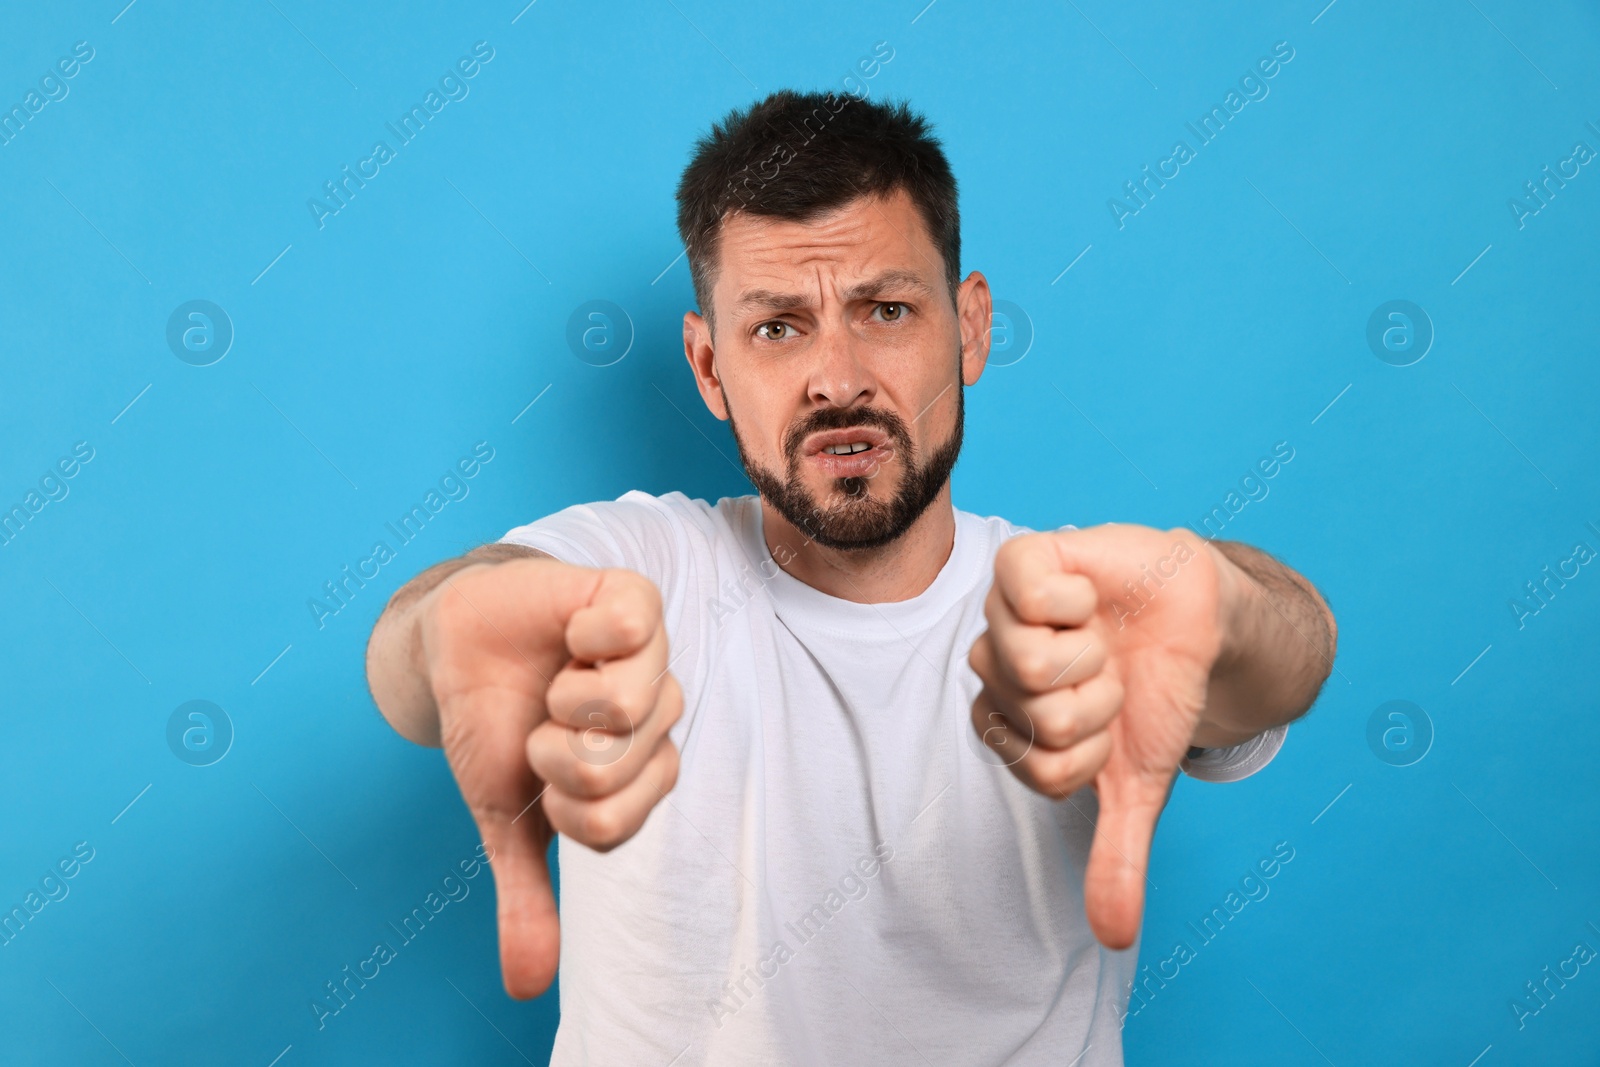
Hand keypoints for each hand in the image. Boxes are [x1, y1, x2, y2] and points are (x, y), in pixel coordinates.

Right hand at [418, 558, 682, 997]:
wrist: (456, 643)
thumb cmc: (493, 726)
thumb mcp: (506, 818)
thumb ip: (528, 894)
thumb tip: (526, 988)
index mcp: (640, 770)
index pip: (617, 822)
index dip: (562, 806)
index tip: (541, 778)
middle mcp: (657, 715)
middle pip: (623, 767)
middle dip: (558, 754)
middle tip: (544, 723)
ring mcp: (652, 657)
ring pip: (632, 706)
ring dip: (567, 700)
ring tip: (557, 677)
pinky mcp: (634, 602)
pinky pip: (633, 630)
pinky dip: (584, 638)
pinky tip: (569, 634)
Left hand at [967, 524, 1231, 948]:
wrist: (1200, 621)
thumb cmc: (1155, 695)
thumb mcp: (1138, 783)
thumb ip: (1116, 856)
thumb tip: (1116, 939)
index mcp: (1009, 719)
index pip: (1036, 766)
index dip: (1090, 753)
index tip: (1110, 729)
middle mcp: (996, 666)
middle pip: (1034, 716)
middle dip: (1097, 705)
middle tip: (1112, 678)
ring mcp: (1005, 613)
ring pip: (1028, 663)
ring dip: (1091, 658)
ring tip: (1103, 638)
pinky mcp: (1025, 562)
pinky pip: (1028, 593)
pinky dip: (1076, 601)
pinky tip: (1090, 598)